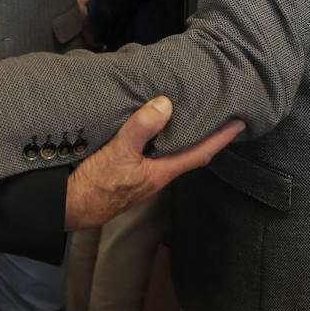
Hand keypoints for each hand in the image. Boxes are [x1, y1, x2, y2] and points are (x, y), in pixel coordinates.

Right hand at [65, 97, 243, 230]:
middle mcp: (156, 172)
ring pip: (169, 149)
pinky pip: (151, 147)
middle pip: (188, 150)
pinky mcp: (127, 167)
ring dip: (181, 131)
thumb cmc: (96, 186)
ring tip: (190, 111)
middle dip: (205, 132)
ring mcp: (142, 171)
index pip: (200, 152)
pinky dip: (159, 132)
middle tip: (219, 111)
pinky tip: (152, 122)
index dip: (221, 137)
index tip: (241, 123)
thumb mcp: (119, 153)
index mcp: (161, 171)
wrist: (69, 206)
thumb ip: (141, 129)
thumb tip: (166, 104)